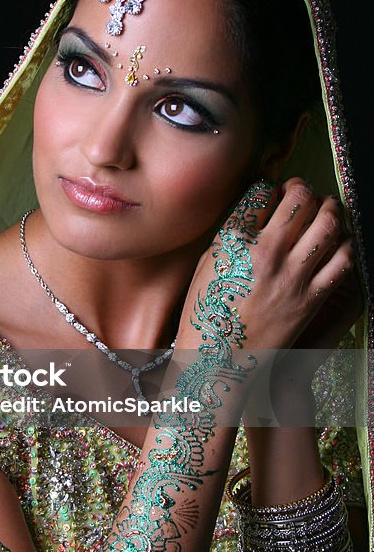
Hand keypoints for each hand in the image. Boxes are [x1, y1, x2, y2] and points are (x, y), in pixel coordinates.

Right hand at [176, 177, 359, 359]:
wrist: (219, 363)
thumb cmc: (207, 315)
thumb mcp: (206, 265)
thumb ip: (232, 235)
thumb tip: (257, 211)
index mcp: (232, 242)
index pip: (260, 194)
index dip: (269, 188)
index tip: (272, 192)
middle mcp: (265, 254)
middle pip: (300, 200)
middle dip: (304, 189)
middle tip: (303, 193)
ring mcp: (292, 277)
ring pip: (329, 224)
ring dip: (331, 209)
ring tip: (327, 209)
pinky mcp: (312, 299)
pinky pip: (343, 260)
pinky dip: (345, 243)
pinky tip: (337, 243)